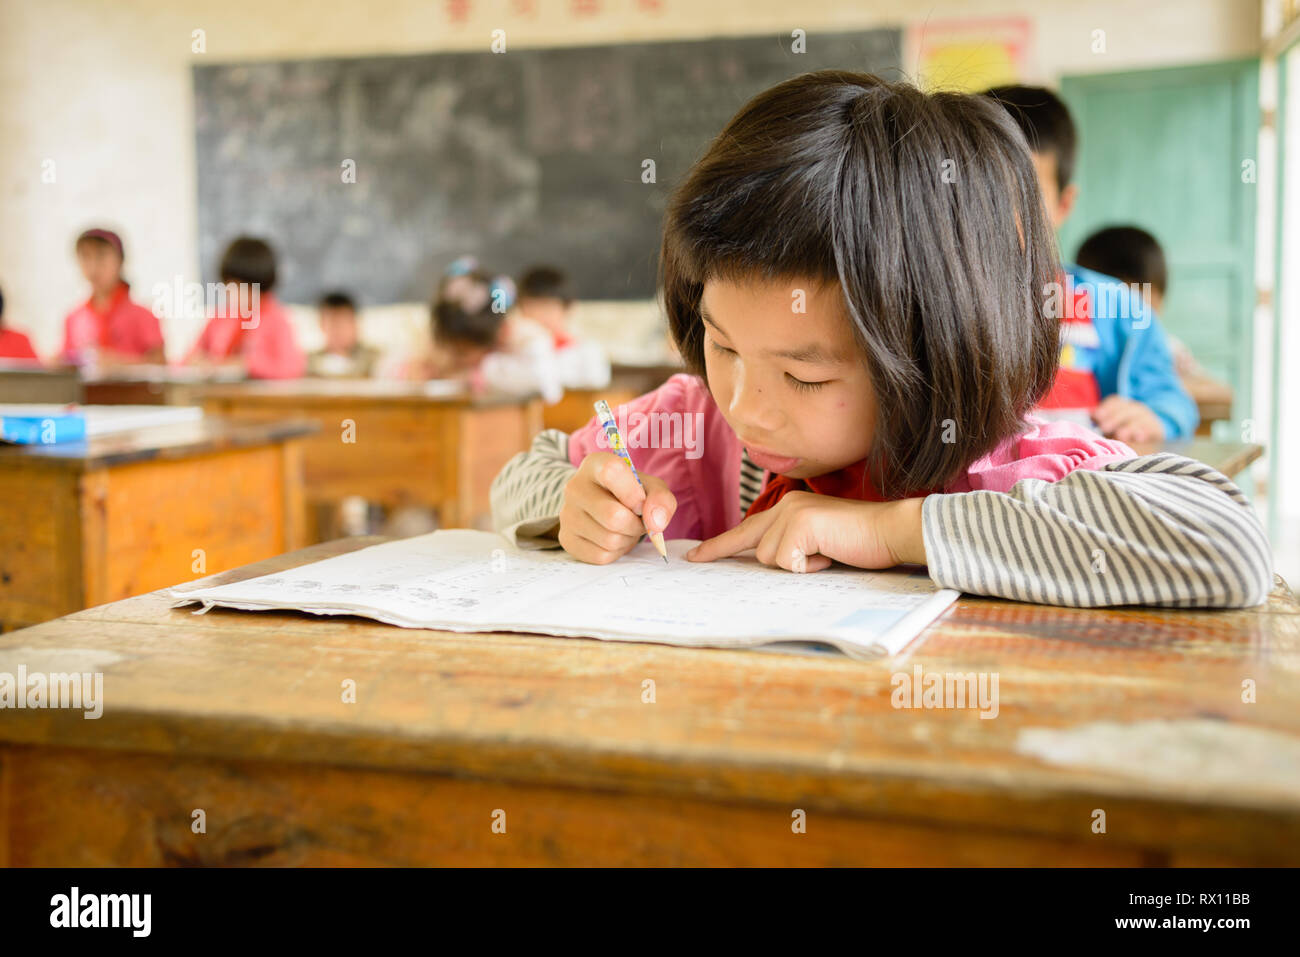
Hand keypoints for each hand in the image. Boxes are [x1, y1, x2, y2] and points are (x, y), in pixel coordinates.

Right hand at [558, 452, 675, 563]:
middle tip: (638, 521)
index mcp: (595, 464)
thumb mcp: (652, 488)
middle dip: (636, 525)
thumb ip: (660, 499)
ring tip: (625, 528)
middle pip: (613, 516)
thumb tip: (655, 523)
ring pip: (609, 539)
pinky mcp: (567, 539)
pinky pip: (601, 555)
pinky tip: (614, 539)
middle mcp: (575, 487)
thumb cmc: (631, 493)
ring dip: (627, 539)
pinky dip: (615, 552)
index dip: (633, 493)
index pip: (611, 472)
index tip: (641, 504)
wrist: (605, 506)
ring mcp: (567, 514)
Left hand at [686, 492, 925, 571]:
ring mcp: (793, 513)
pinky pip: (789, 561)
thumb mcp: (819, 545)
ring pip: (772, 558)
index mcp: (791, 509)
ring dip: (799, 567)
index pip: (749, 530)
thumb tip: (771, 565)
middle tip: (699, 560)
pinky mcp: (802, 525)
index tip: (696, 556)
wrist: (891, 531)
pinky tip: (830, 555)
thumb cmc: (861, 542)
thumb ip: (795, 549)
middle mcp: (788, 506)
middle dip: (731, 552)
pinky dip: (810, 567)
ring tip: (826, 555)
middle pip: (755, 546)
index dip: (721, 545)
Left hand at [1092, 396, 1165, 443]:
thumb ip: (1102, 422)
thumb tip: (1091, 415)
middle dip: (1114, 418)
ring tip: (1120, 435)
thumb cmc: (1122, 433)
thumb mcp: (1111, 428)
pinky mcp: (1157, 429)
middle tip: (1104, 428)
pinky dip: (1145, 433)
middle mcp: (1136, 409)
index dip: (1106, 408)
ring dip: (1129, 427)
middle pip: (1125, 410)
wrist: (1148, 439)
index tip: (1096, 417)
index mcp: (1123, 406)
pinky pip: (1152, 429)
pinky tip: (1139, 438)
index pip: (1115, 402)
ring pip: (1139, 419)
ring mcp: (1147, 418)